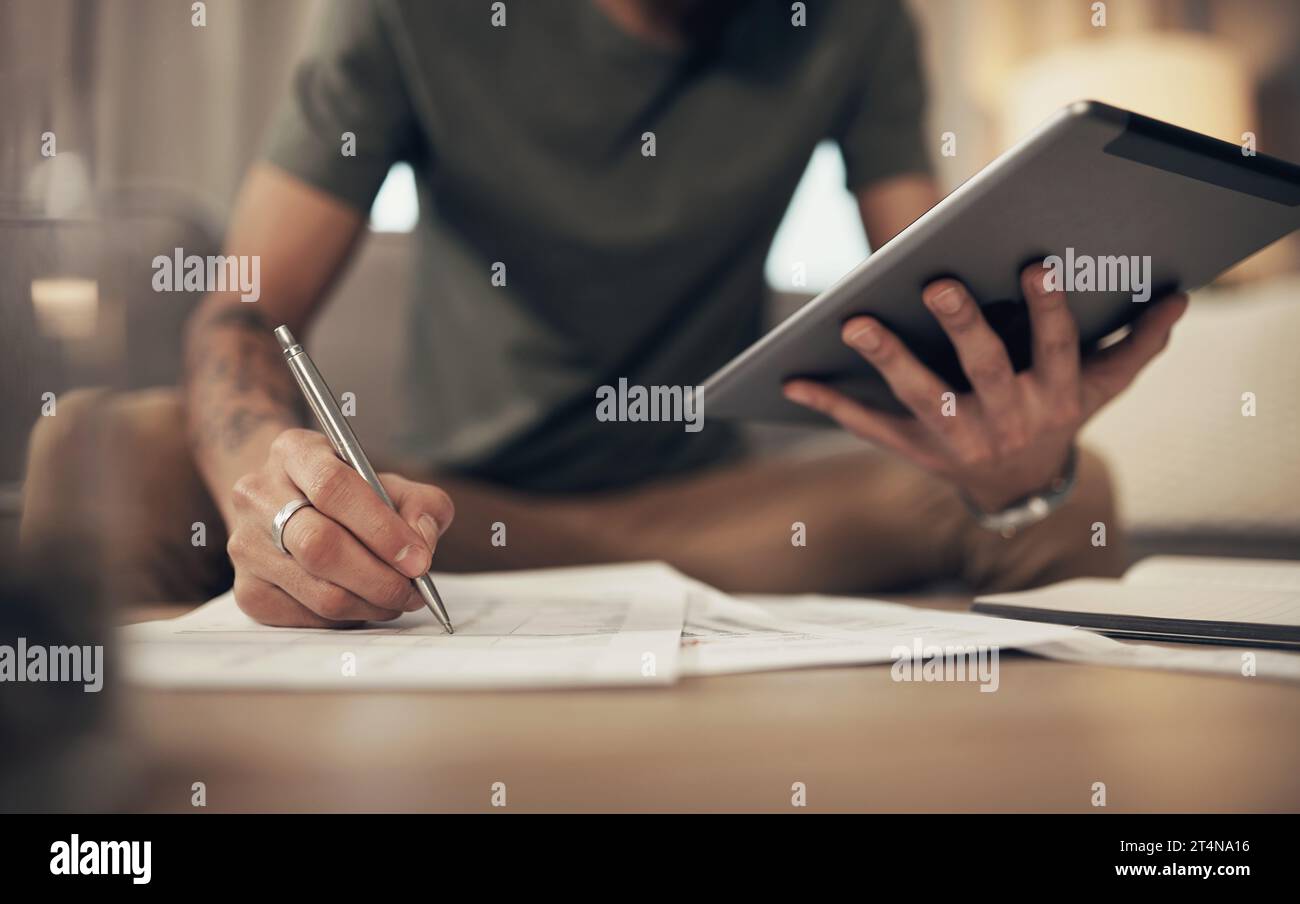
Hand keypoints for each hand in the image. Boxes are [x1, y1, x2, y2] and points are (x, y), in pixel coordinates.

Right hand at [225, 429, 454, 626]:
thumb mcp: (392, 484)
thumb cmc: (352, 496)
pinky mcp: (247, 590)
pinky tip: (363, 602)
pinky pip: (308, 617)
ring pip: (316, 591)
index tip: (418, 559)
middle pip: (318, 545)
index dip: (381, 528)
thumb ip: (422, 505)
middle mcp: (257, 495)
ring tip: (397, 598)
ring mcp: (245, 545)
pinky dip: (348, 618)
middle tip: (413, 590)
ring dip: (370, 604)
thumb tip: (421, 544)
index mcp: (294, 452)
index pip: (333, 487)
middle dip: (379, 577)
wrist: (293, 507)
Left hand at [783, 264, 1187, 511]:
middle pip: (985, 371)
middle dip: (963, 328)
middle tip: (937, 282)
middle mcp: (1007, 419)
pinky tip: (793, 376)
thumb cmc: (1059, 416)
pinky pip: (869, 427)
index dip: (1048, 310)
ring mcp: (957, 439)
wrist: (1020, 490)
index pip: (1056, 349)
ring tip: (855, 322)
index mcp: (1054, 396)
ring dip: (888, 360)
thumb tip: (1178, 297)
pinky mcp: (915, 450)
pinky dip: (830, 404)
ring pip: (922, 397)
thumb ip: (1138, 344)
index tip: (1035, 263)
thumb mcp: (1104, 387)